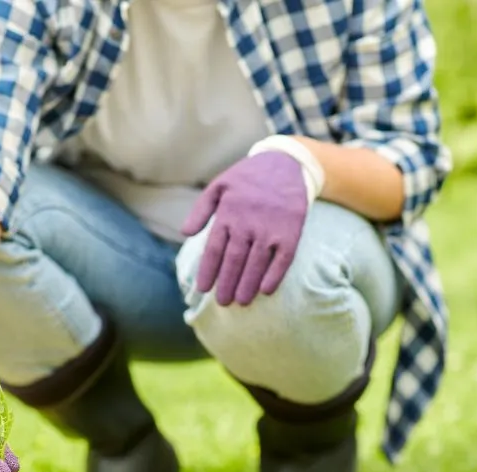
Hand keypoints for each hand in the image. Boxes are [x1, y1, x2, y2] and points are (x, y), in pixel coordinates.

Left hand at [181, 151, 310, 305]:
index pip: (214, 249)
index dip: (208, 271)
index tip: (203, 289)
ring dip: (248, 285)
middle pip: (234, 260)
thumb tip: (185, 233)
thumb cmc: (247, 178)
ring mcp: (270, 229)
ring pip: (256, 263)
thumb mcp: (219, 186)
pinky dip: (275, 276)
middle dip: (226, 284)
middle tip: (222, 302)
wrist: (286, 164)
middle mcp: (248, 223)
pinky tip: (266, 290)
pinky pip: (283, 259)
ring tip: (241, 302)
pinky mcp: (291, 232)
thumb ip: (201, 209)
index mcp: (228, 214)